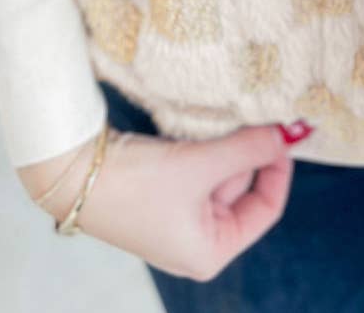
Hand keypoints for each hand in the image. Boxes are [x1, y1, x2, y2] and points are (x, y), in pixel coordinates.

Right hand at [17, 119, 312, 280]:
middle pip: (243, 187)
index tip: (284, 130)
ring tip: (226, 116)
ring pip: (221, 172)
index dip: (279, 167)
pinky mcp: (162, 193)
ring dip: (225, 144)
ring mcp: (178, 217)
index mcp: (211, 252)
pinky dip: (205, 145)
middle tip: (255, 112)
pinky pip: (199, 166)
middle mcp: (197, 240)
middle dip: (248, 151)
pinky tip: (202, 124)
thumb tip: (291, 132)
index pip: (267, 208)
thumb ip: (250, 148)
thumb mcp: (201, 165)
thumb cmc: (137, 183)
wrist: (72, 174)